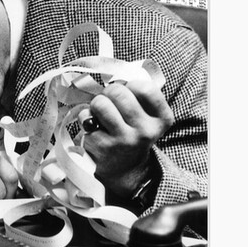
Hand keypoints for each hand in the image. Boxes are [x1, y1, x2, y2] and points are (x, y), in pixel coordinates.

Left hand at [81, 79, 173, 199]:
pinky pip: (86, 118)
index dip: (132, 86)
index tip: (130, 94)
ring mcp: (124, 140)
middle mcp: (146, 131)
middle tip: (111, 102)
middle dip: (110, 92)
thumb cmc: (134, 133)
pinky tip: (94, 127)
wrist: (126, 169)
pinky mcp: (103, 147)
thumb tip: (116, 77)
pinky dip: (86, 118)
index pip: (145, 88)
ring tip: (101, 113)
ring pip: (101, 103)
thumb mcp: (148, 116)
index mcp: (162, 120)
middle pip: (119, 92)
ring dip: (97, 104)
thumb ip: (139, 95)